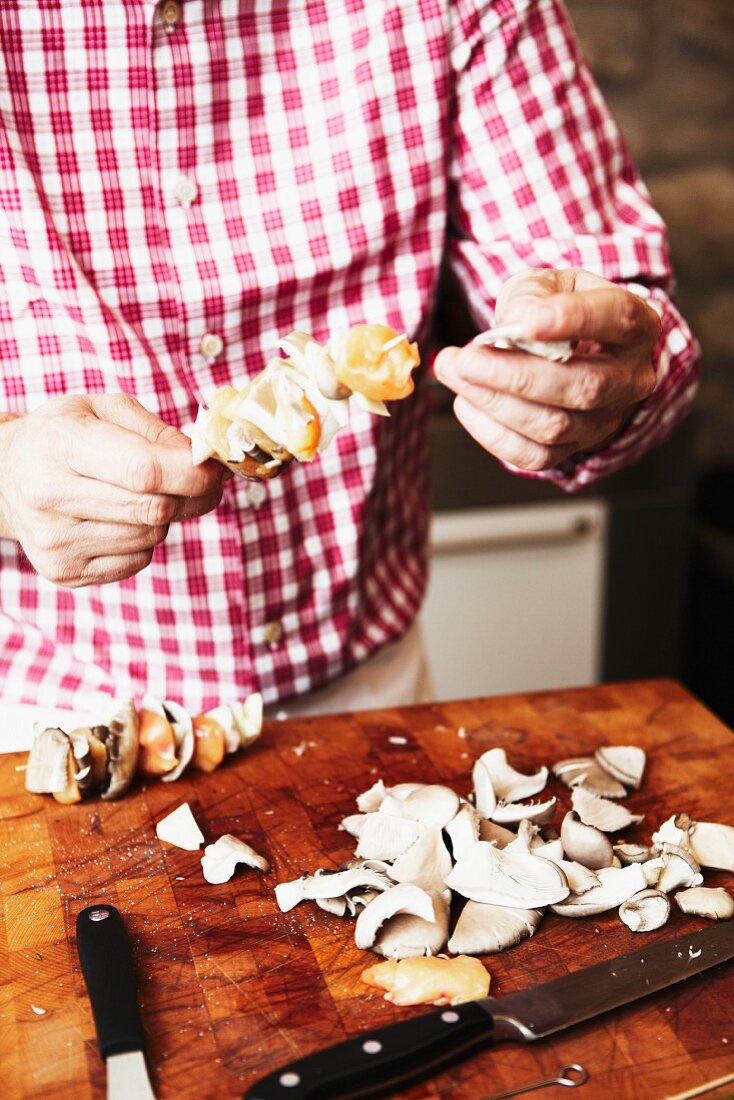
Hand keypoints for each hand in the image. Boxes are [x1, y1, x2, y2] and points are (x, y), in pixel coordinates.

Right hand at [0, 393, 226, 586]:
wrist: (4, 477)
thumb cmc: (63, 436)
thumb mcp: (102, 410)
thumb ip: (155, 431)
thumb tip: (202, 459)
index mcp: (59, 445)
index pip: (141, 471)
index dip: (191, 473)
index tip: (216, 468)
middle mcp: (49, 497)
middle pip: (152, 509)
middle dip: (192, 495)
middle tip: (205, 481)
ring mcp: (55, 542)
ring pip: (150, 537)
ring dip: (166, 516)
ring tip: (147, 494)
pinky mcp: (64, 572)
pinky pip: (136, 561)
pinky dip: (144, 541)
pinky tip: (122, 518)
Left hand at [434, 268, 660, 471]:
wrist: (567, 351)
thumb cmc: (556, 312)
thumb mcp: (547, 285)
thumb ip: (532, 295)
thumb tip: (516, 323)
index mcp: (635, 326)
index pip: (617, 320)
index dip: (574, 320)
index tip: (528, 322)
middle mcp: (629, 379)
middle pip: (582, 386)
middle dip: (516, 375)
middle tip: (467, 359)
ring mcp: (604, 420)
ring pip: (554, 426)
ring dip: (494, 402)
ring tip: (455, 373)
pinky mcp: (573, 449)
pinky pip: (534, 455)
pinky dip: (492, 433)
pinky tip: (467, 403)